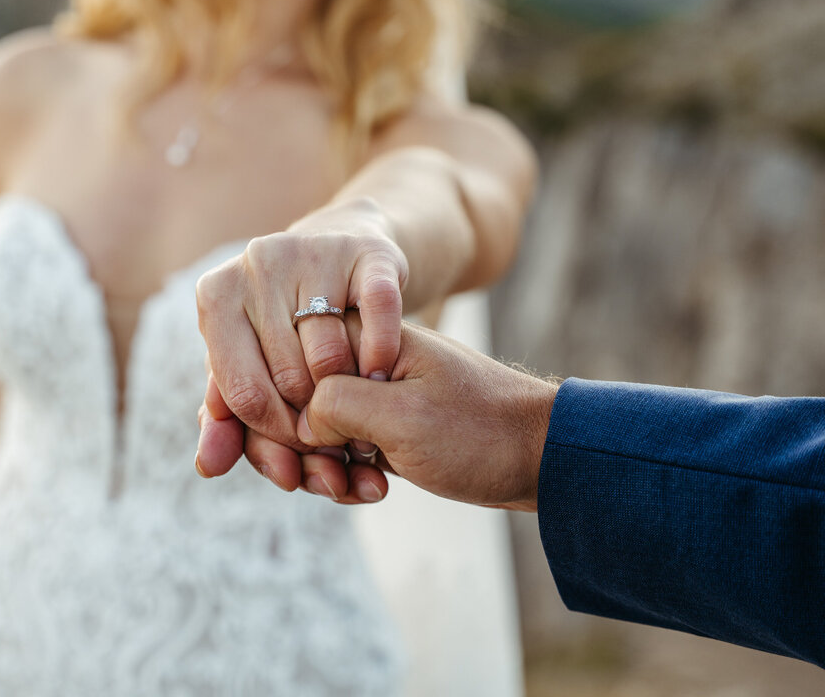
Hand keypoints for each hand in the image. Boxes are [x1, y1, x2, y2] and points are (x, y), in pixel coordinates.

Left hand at [195, 199, 407, 495]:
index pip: (243, 394)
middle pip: (287, 380)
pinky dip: (380, 354)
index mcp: (217, 295)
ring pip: (329, 355)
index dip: (275, 435)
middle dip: (314, 424)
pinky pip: (377, 314)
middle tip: (335, 441)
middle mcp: (258, 264)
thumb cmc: (284, 324)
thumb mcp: (250, 364)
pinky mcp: (368, 252)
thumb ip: (227, 419)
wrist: (342, 256)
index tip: (299, 450)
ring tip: (358, 415)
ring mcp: (312, 251)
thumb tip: (208, 467)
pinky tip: (380, 376)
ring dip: (351, 398)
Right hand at [296, 315, 556, 510]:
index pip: (288, 366)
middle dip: (304, 451)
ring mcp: (371, 392)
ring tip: (360, 489)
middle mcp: (361, 357)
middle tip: (335, 480)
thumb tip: (298, 418)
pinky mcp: (380, 423)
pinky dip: (347, 475)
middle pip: (293, 403)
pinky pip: (339, 449)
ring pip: (313, 433)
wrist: (541, 458)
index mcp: (364, 334)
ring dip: (326, 469)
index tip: (310, 453)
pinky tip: (373, 490)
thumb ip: (336, 403)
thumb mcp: (403, 418)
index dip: (284, 416)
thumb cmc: (479, 431)